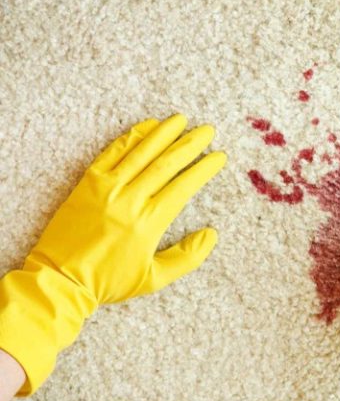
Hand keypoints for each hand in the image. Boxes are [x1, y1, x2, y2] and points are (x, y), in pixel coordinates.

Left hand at [0, 114, 225, 395]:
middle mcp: (130, 200)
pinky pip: (112, 153)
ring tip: (181, 119)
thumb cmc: (109, 282)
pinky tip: (147, 125)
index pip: (183, 187)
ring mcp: (106, 188)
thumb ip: (186, 257)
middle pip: (165, 164)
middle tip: (207, 130)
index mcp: (149, 223)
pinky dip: (131, 137)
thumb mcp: (154, 279)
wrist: (60, 279)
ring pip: (140, 153)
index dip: (203, 169)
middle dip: (190, 144)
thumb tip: (212, 234)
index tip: (219, 156)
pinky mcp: (87, 183)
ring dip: (163, 133)